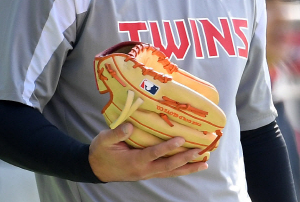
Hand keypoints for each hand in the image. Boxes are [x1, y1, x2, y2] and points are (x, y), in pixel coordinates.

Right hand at [89, 123, 207, 181]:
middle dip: (185, 159)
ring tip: (204, 165)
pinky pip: (168, 172)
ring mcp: (147, 173)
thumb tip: (129, 126)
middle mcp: (144, 170)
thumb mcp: (103, 140)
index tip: (181, 139)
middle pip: (168, 166)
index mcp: (133, 161)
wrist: (95, 168)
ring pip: (171, 172)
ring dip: (188, 168)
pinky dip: (181, 169)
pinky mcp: (149, 173)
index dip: (167, 147)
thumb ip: (116, 134)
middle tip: (201, 152)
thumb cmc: (100, 151)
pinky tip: (191, 166)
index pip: (153, 153)